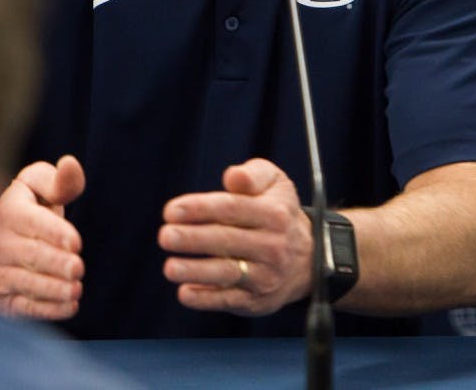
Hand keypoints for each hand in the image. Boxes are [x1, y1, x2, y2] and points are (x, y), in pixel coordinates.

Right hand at [0, 154, 85, 319]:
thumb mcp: (43, 185)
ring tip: (76, 289)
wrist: (6, 238)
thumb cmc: (32, 206)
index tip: (76, 242)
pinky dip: (46, 310)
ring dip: (52, 289)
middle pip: (31, 255)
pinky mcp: (3, 297)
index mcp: (9, 210)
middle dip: (56, 263)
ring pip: (26, 282)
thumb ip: (61, 180)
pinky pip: (23, 306)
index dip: (55, 232)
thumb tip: (70, 163)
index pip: (33, 222)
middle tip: (78, 268)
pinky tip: (69, 307)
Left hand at [158, 158, 312, 315]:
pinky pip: (230, 299)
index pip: (232, 209)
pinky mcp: (257, 300)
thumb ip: (253, 174)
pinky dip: (206, 299)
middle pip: (226, 240)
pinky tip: (185, 292)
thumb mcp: (275, 183)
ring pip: (227, 273)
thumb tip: (231, 177)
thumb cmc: (279, 211)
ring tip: (170, 267)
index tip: (171, 210)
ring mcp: (266, 275)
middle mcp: (272, 246)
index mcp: (274, 213)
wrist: (310, 259)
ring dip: (196, 271)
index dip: (200, 209)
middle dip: (193, 239)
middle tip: (165, 236)